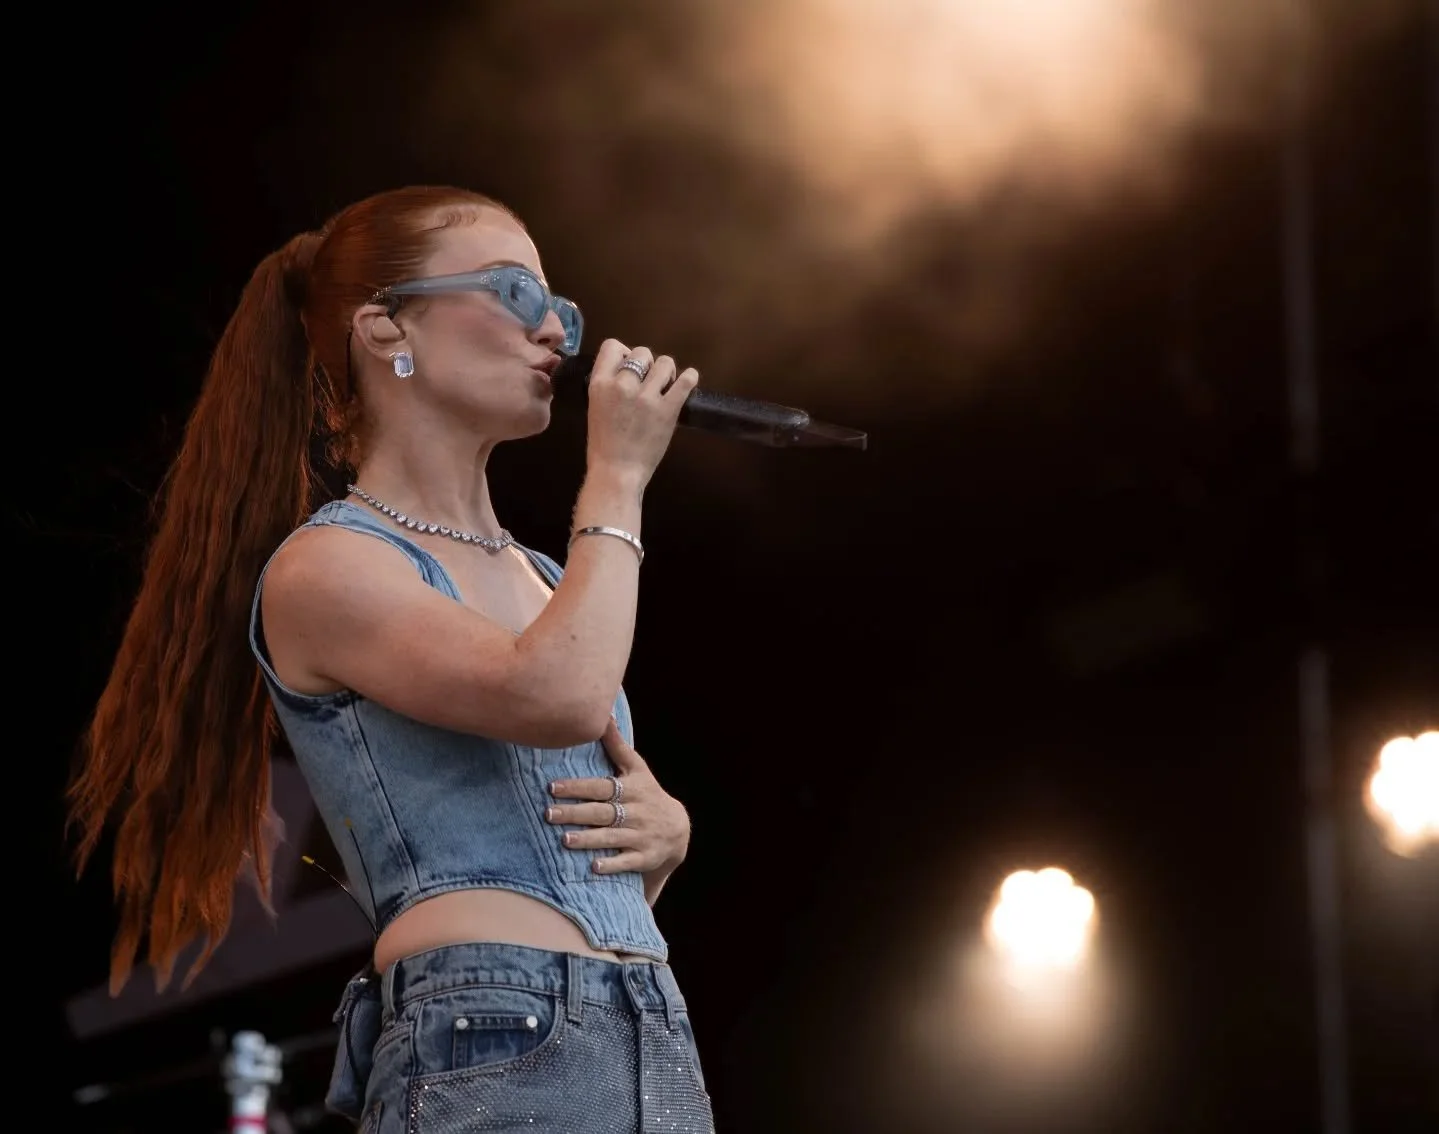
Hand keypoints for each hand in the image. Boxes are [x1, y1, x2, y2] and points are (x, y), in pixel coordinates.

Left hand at [545, 718, 689, 879]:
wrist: (676, 829)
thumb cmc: (647, 793)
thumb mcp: (637, 768)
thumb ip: (617, 745)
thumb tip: (603, 713)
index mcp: (632, 788)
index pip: (601, 787)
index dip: (577, 787)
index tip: (551, 787)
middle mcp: (637, 811)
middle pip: (602, 812)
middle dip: (575, 813)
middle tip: (548, 814)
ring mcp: (641, 835)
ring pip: (612, 837)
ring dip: (588, 839)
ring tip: (564, 840)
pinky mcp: (644, 857)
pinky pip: (627, 862)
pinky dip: (611, 864)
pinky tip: (593, 867)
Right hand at [584, 338, 699, 486]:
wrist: (617, 472)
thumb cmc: (604, 445)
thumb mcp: (596, 407)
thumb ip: (609, 386)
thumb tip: (626, 370)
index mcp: (600, 383)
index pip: (612, 346)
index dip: (624, 353)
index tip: (630, 366)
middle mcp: (623, 385)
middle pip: (642, 352)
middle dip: (648, 364)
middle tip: (650, 381)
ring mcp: (647, 397)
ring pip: (665, 363)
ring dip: (667, 372)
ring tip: (666, 386)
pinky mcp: (667, 410)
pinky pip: (685, 382)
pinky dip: (690, 378)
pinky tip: (688, 381)